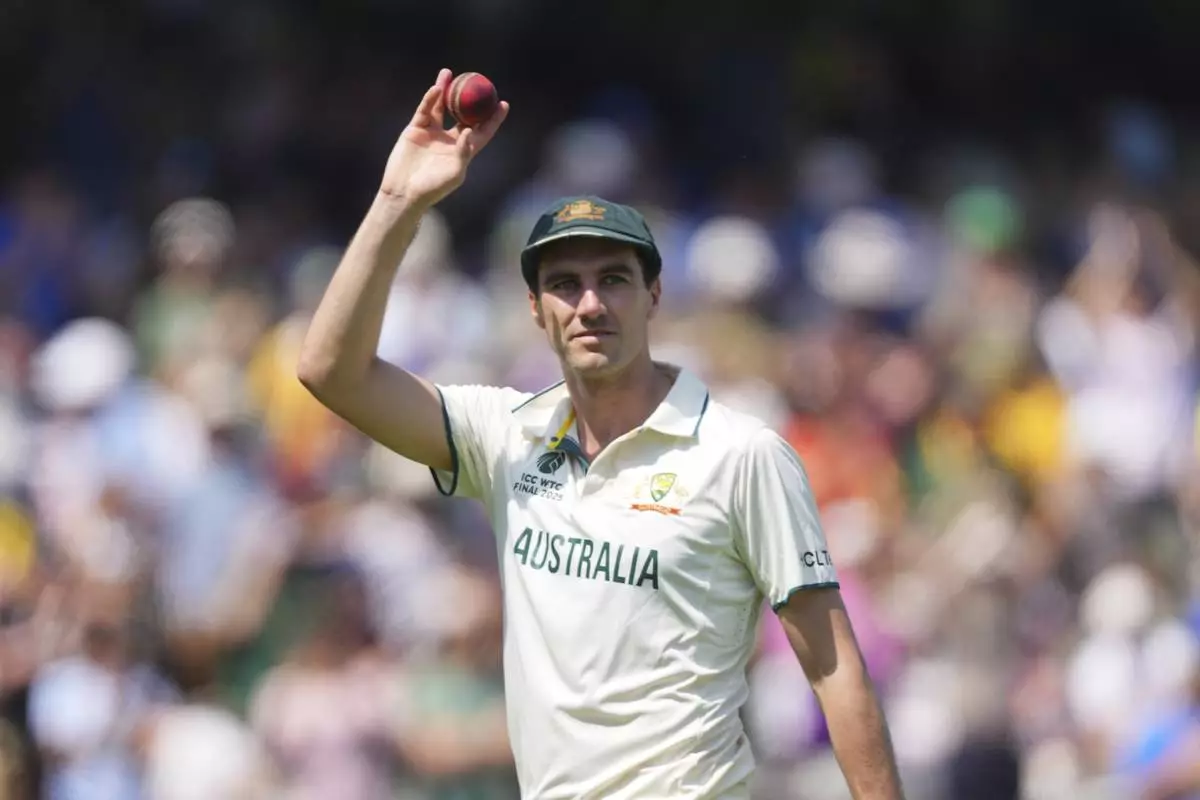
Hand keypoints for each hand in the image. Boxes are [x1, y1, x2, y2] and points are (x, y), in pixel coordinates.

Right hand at [380, 68, 509, 208]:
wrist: (404, 191)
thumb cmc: (433, 188)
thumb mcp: (454, 173)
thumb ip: (464, 152)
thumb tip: (470, 130)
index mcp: (463, 151)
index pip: (482, 131)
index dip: (493, 118)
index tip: (503, 103)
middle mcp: (449, 140)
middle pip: (463, 114)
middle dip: (470, 98)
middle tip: (478, 81)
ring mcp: (432, 133)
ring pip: (441, 107)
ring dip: (445, 90)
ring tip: (449, 73)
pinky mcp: (415, 130)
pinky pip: (425, 110)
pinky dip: (430, 99)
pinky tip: (436, 88)